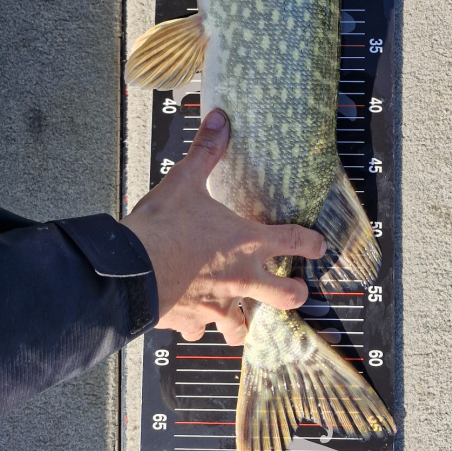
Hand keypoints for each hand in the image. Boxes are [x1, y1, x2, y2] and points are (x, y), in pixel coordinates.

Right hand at [120, 108, 324, 342]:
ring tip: (243, 319)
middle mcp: (240, 277)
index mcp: (247, 242)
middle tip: (296, 291)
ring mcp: (218, 305)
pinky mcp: (192, 322)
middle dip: (294, 293)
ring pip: (243, 325)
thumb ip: (206, 151)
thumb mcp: (185, 181)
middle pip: (285, 295)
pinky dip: (199, 326)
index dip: (311, 243)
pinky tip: (193, 321)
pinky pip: (200, 331)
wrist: (132, 270)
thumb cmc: (162, 228)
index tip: (319, 246)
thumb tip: (218, 119)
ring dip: (245, 321)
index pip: (294, 241)